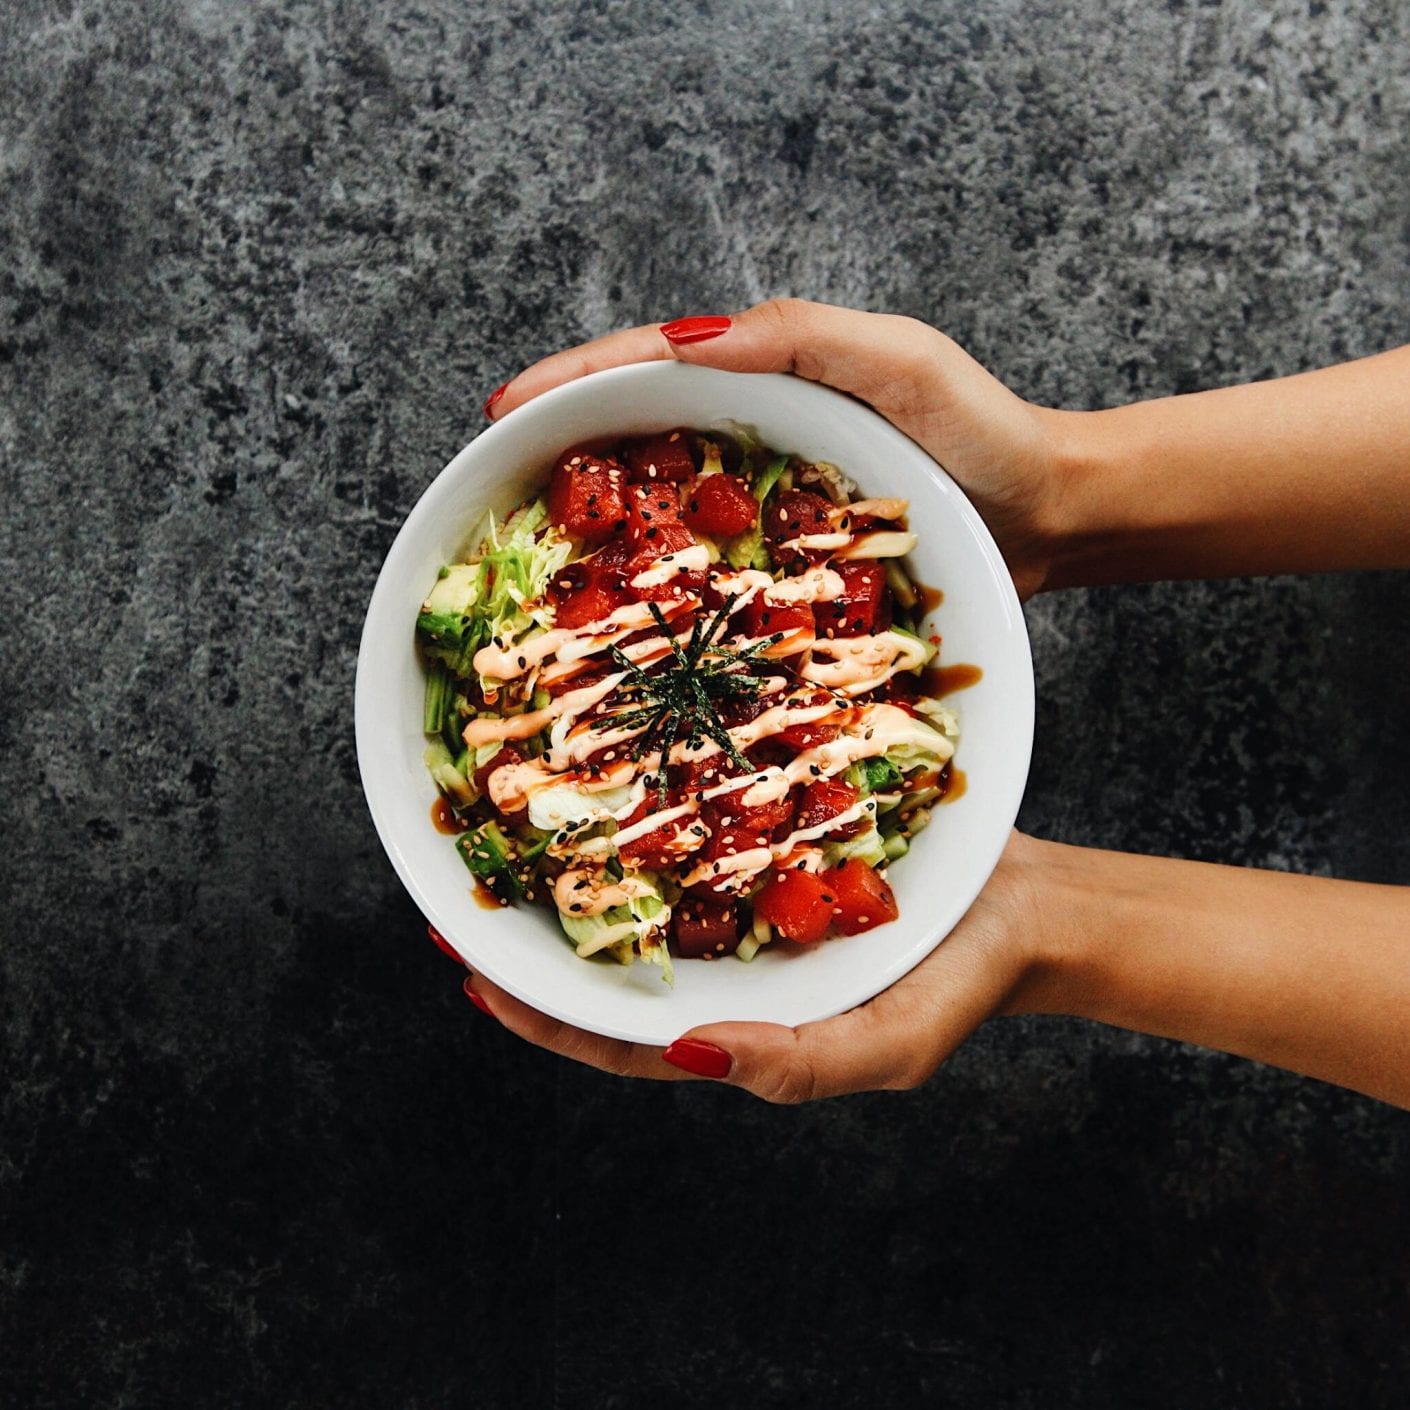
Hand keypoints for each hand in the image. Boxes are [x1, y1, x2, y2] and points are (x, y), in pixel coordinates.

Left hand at [462, 833, 1052, 1102]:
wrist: (1022, 903)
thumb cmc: (959, 981)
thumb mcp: (890, 1045)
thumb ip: (799, 1063)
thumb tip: (689, 1053)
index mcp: (735, 1025)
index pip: (615, 1037)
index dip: (540, 1015)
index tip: (472, 975)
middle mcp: (724, 968)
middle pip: (608, 964)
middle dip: (532, 935)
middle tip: (461, 892)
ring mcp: (742, 910)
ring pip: (641, 897)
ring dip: (577, 871)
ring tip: (513, 829)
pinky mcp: (768, 854)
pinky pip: (693, 839)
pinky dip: (648, 816)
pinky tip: (620, 777)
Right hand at [487, 300, 1066, 599]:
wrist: (1044, 518)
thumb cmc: (982, 432)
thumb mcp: (903, 361)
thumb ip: (804, 338)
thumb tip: (691, 343)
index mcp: (766, 375)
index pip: (647, 366)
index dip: (569, 385)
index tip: (499, 412)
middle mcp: (752, 432)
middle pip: (633, 430)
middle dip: (556, 446)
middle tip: (486, 480)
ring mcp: (763, 499)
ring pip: (660, 500)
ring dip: (593, 516)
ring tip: (526, 547)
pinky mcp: (783, 560)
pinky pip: (705, 562)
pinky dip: (655, 576)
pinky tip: (617, 605)